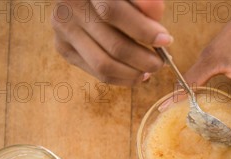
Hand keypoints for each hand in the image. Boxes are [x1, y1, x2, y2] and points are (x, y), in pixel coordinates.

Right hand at [51, 0, 170, 85]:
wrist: (86, 0)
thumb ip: (143, 1)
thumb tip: (157, 18)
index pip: (113, 12)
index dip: (143, 30)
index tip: (166, 40)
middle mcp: (69, 10)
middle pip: (113, 45)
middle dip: (143, 59)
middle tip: (160, 62)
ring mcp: (64, 31)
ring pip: (104, 65)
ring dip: (134, 73)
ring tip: (150, 70)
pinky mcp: (64, 48)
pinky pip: (97, 73)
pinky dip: (122, 78)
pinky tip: (137, 75)